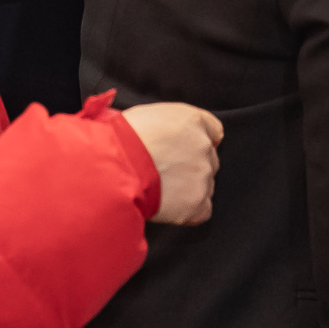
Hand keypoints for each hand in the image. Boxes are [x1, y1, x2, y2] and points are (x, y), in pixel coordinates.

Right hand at [122, 102, 222, 224]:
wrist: (115, 167)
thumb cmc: (122, 139)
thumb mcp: (148, 115)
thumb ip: (169, 125)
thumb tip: (167, 136)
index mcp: (193, 121)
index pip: (213, 132)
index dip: (197, 143)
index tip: (185, 151)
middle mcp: (204, 147)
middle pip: (208, 160)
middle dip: (190, 167)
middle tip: (164, 174)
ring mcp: (203, 176)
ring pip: (204, 185)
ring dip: (188, 189)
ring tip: (160, 191)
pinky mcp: (197, 203)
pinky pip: (202, 211)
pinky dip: (187, 212)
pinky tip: (168, 208)